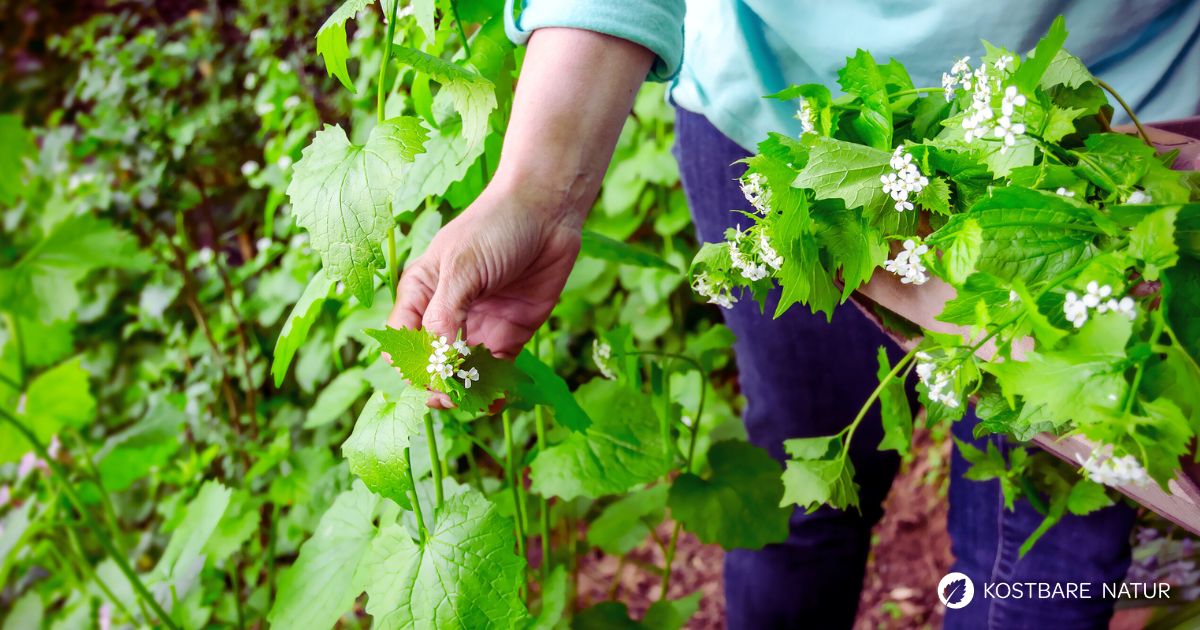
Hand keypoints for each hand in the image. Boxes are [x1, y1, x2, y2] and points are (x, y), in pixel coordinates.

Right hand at [385, 27, 652, 407]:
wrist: (548, 211)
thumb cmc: (495, 227)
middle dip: (436, 382)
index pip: (403, 340)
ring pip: (464, 372)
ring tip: (470, 403)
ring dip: (464, 391)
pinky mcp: (510, 334)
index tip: (423, 375)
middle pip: (432, 362)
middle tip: (447, 396)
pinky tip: (493, 402)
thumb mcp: (461, 269)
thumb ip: (445, 316)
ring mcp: (478, 325)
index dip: (410, 363)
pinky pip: (496, 371)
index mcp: (421, 292)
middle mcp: (447, 313)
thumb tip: (437, 361)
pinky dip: (493, 389)